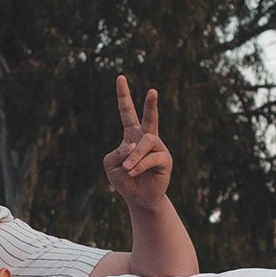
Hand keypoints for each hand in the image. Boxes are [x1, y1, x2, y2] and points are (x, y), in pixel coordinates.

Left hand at [102, 77, 171, 207]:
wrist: (138, 198)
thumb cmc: (124, 179)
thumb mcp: (110, 164)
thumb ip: (115, 152)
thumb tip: (132, 145)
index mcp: (131, 135)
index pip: (127, 112)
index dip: (123, 96)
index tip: (120, 78)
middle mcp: (146, 138)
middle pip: (149, 117)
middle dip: (150, 104)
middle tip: (153, 91)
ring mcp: (158, 148)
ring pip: (145, 142)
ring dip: (134, 156)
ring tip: (127, 168)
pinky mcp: (165, 160)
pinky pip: (151, 158)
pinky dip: (139, 164)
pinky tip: (132, 171)